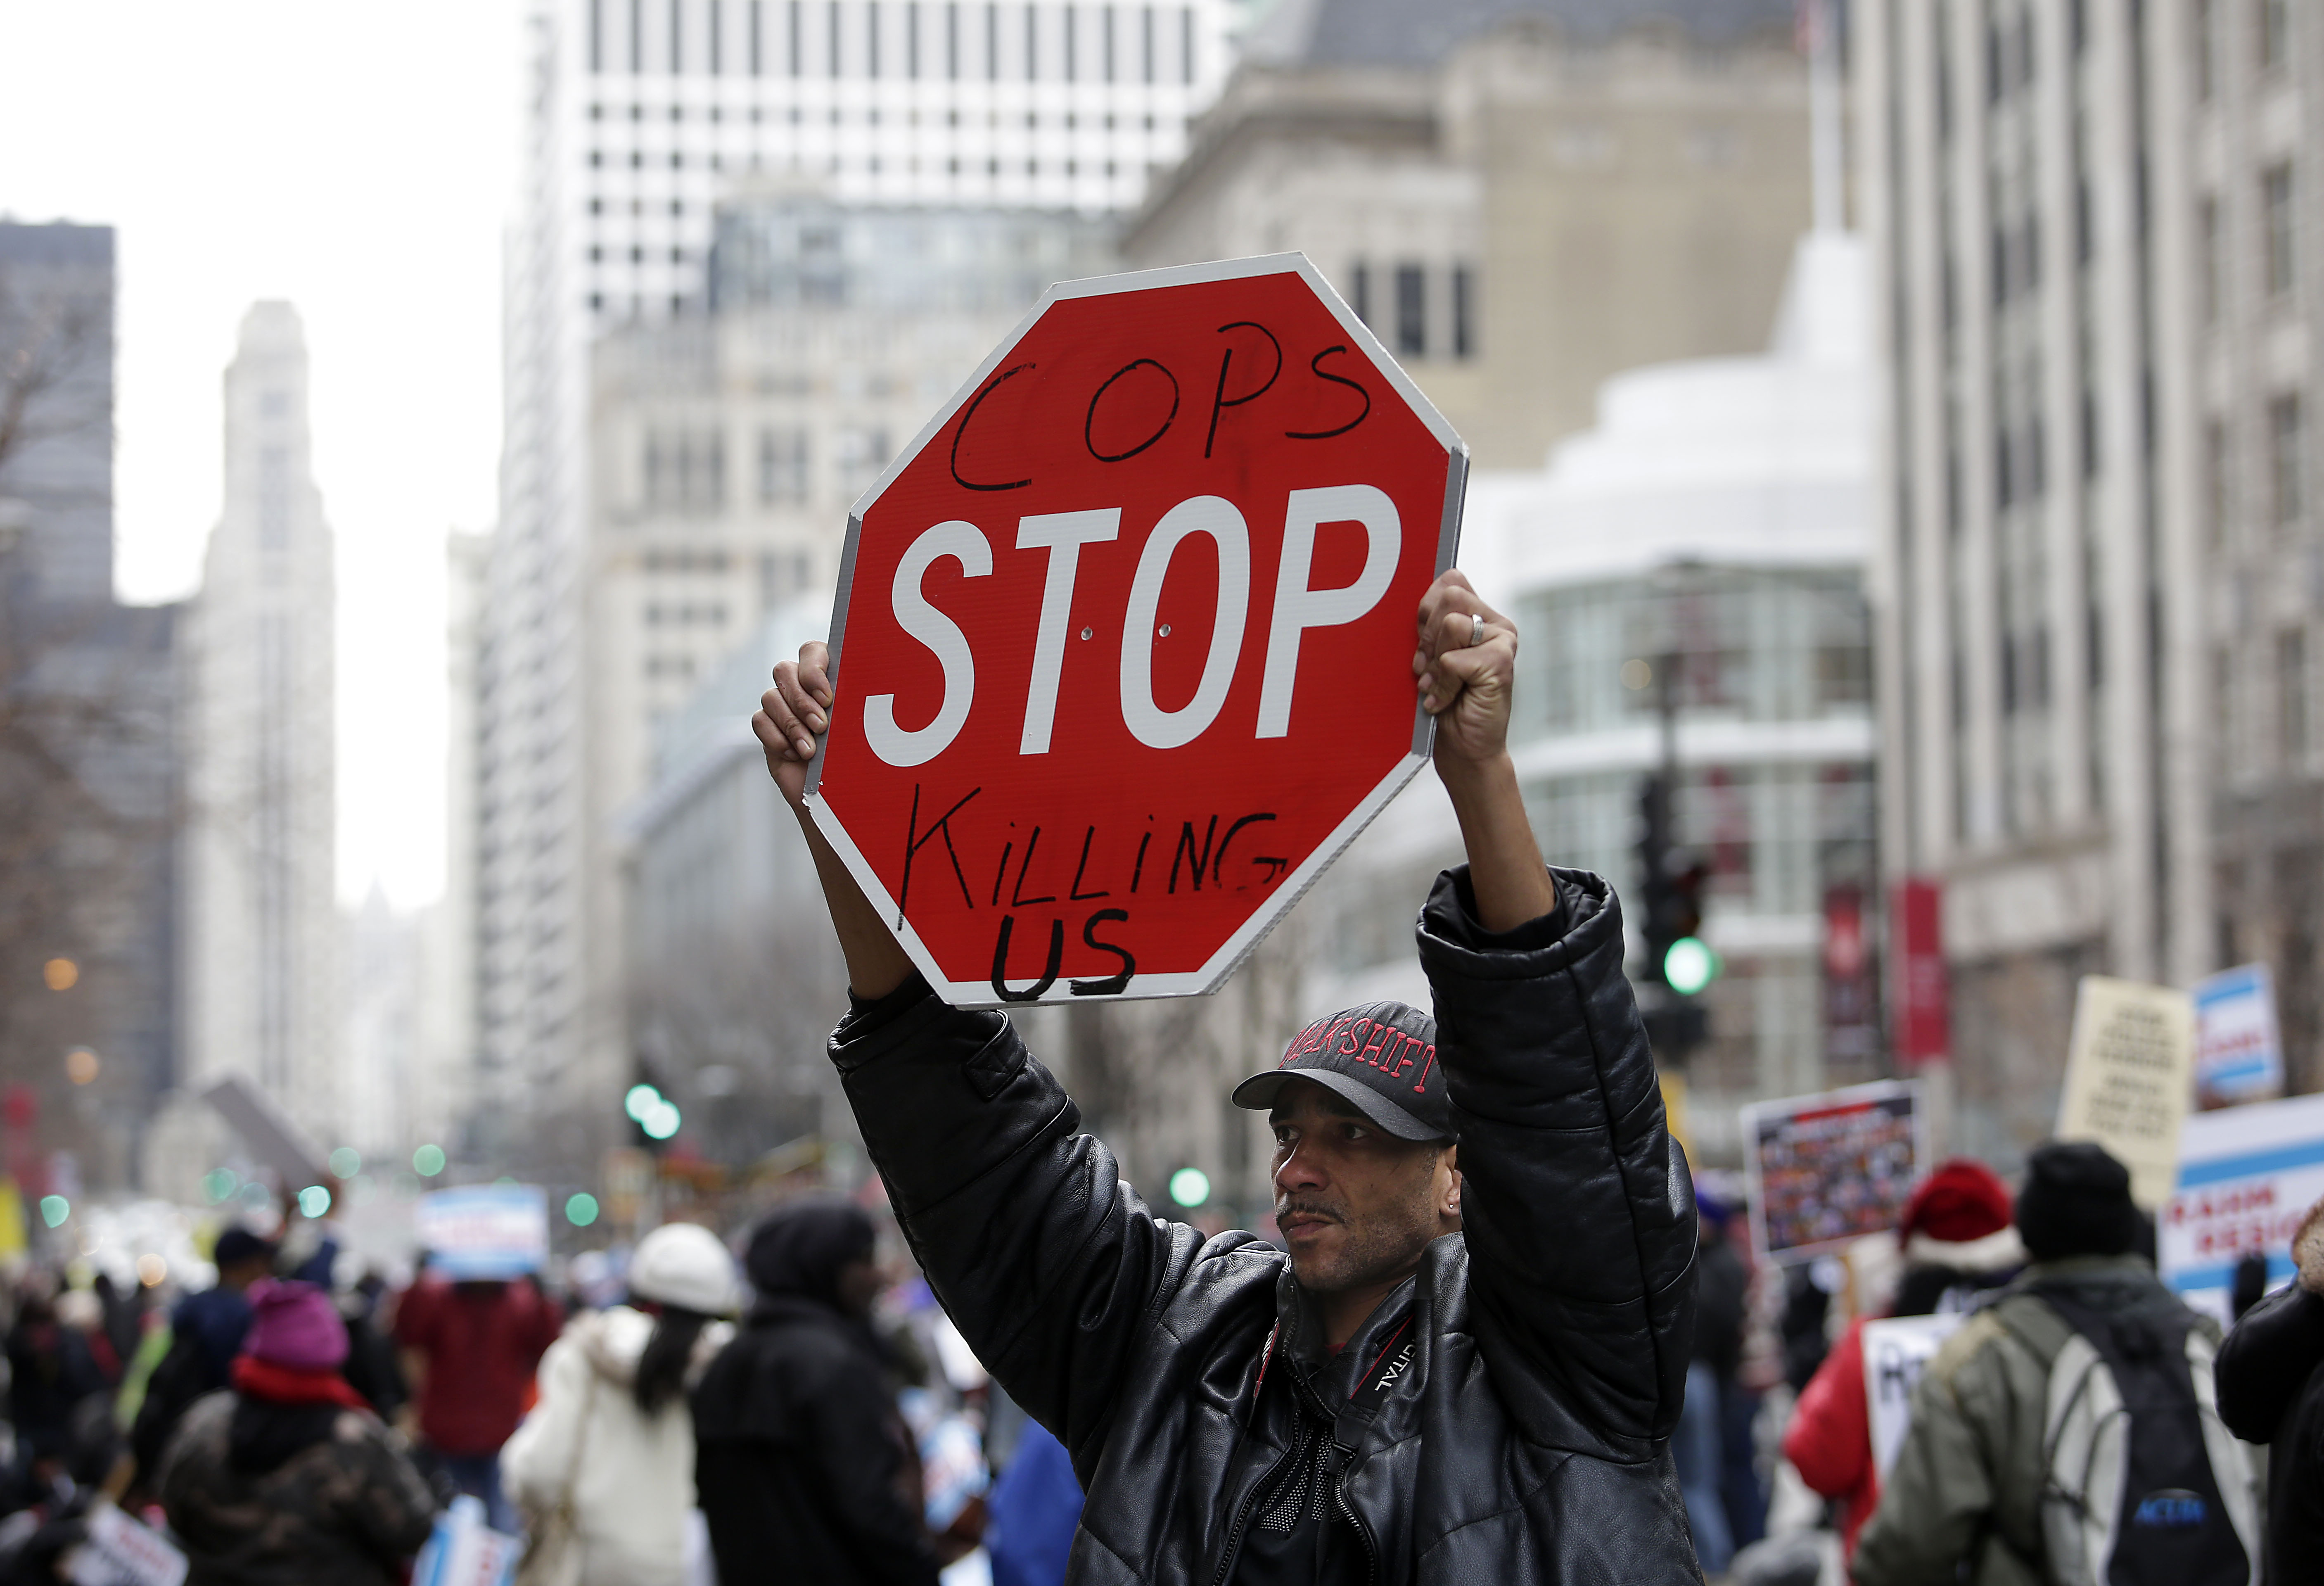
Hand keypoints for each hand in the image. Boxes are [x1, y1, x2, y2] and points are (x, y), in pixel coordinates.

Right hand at [748, 640, 915, 995]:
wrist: (851, 810)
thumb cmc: (877, 772)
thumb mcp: (886, 741)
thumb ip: (891, 715)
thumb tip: (922, 695)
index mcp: (836, 681)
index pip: (815, 650)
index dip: (817, 665)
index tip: (832, 694)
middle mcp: (808, 692)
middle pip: (786, 668)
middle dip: (801, 694)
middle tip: (825, 723)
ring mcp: (787, 712)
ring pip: (770, 693)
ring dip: (790, 718)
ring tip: (814, 747)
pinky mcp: (772, 735)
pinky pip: (758, 720)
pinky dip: (775, 735)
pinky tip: (798, 755)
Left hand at [1413, 570, 1553, 930]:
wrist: (1465, 752)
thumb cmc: (1445, 704)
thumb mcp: (1432, 658)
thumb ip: (1432, 626)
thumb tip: (1420, 593)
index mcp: (1481, 616)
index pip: (1449, 581)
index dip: (1425, 610)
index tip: (1424, 644)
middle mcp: (1497, 624)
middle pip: (1448, 596)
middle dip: (1427, 636)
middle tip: (1431, 670)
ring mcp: (1503, 642)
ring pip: (1451, 624)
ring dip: (1434, 662)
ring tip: (1438, 685)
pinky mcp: (1501, 664)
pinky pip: (1453, 660)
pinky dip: (1442, 685)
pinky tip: (1445, 701)